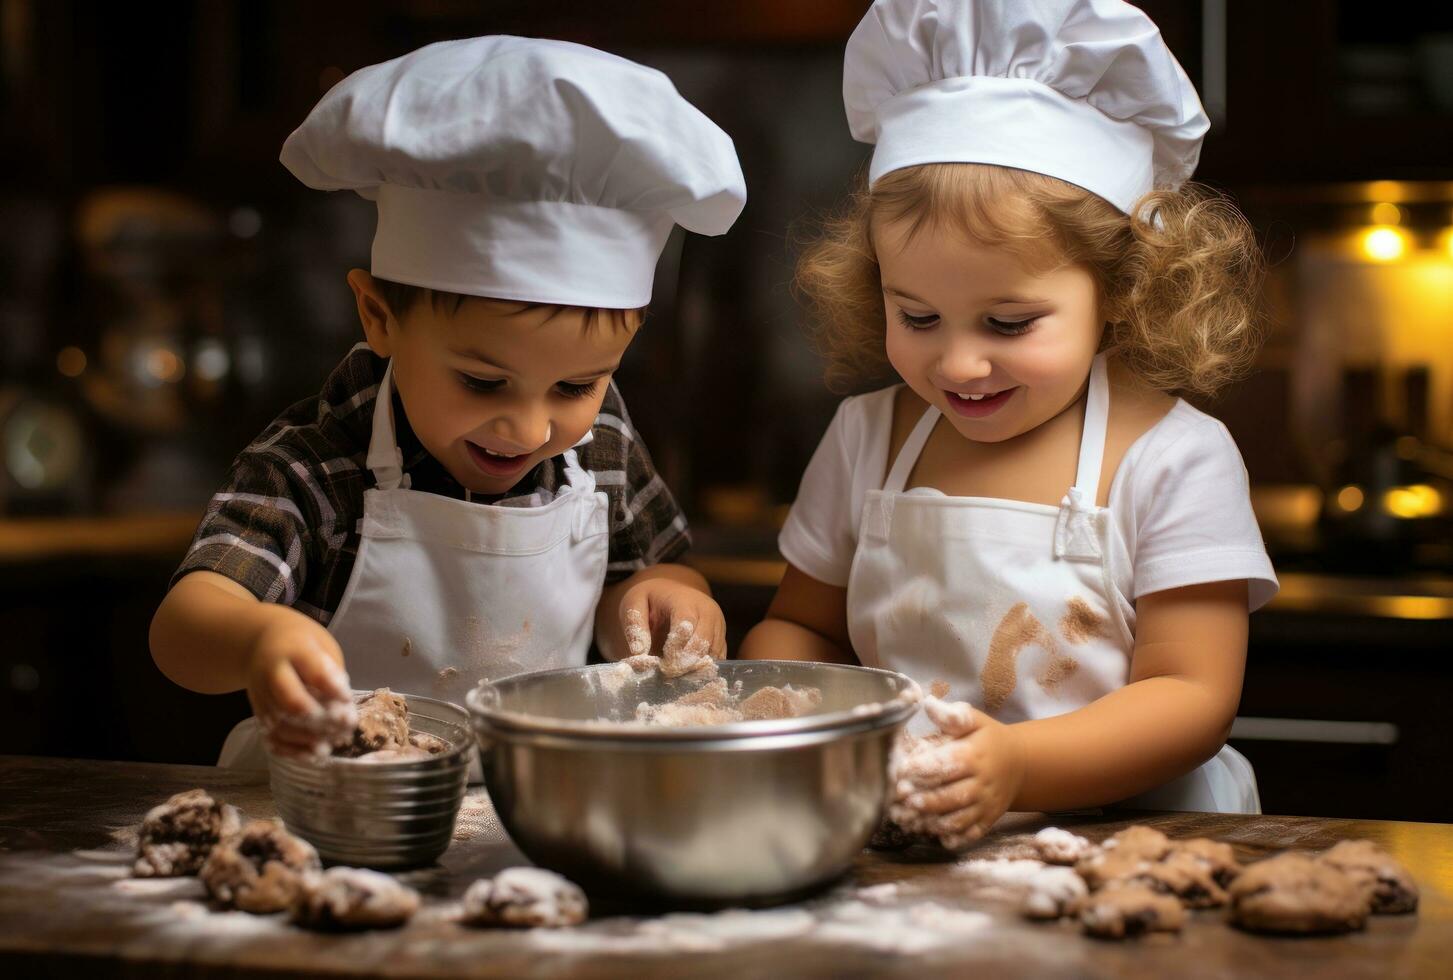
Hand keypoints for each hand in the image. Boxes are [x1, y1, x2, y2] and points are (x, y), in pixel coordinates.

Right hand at [245, 610, 355, 756]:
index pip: (314, 673)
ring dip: (309, 738)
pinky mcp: (257, 711)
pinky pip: (270, 735)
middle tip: (345, 726)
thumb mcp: (322, 646)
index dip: (334, 690)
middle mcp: (271, 672)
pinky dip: (291, 749)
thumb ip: (331, 674)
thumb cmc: (303, 644)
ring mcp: (260, 694)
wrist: (262, 642)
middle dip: (320, 719)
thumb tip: (343, 708)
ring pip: (280, 723)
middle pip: (291, 701)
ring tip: (333, 742)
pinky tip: (313, 754)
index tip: (348, 699)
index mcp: (293, 650)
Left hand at [619, 579, 726, 676]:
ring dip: (696, 669)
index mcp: (685, 600)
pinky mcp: (722, 639)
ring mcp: (718, 625)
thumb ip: (634, 625)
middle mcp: (707, 611)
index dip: (675, 648)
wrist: (670, 592)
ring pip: (713, 653)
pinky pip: (718, 659)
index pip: (686, 625)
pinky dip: (704, 670)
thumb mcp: (634, 603)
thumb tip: (638, 653)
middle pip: (703, 642)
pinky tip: (688, 678)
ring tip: (677, 678)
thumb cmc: (650, 600)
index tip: (662, 664)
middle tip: (668, 675)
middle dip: (685, 662)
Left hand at [889, 698, 1026, 850]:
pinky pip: (971, 833)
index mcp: (976, 755)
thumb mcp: (974, 720)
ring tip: (910, 819)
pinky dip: (954, 838)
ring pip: (960, 819)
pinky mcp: (988, 820)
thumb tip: (927, 703)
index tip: (901, 771)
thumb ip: (952, 715)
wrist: (1020, 763)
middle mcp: (982, 782)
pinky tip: (935, 836)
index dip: (924, 768)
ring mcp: (986, 804)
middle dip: (926, 799)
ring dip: (934, 822)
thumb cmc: (988, 738)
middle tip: (901, 798)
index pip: (949, 763)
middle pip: (953, 795)